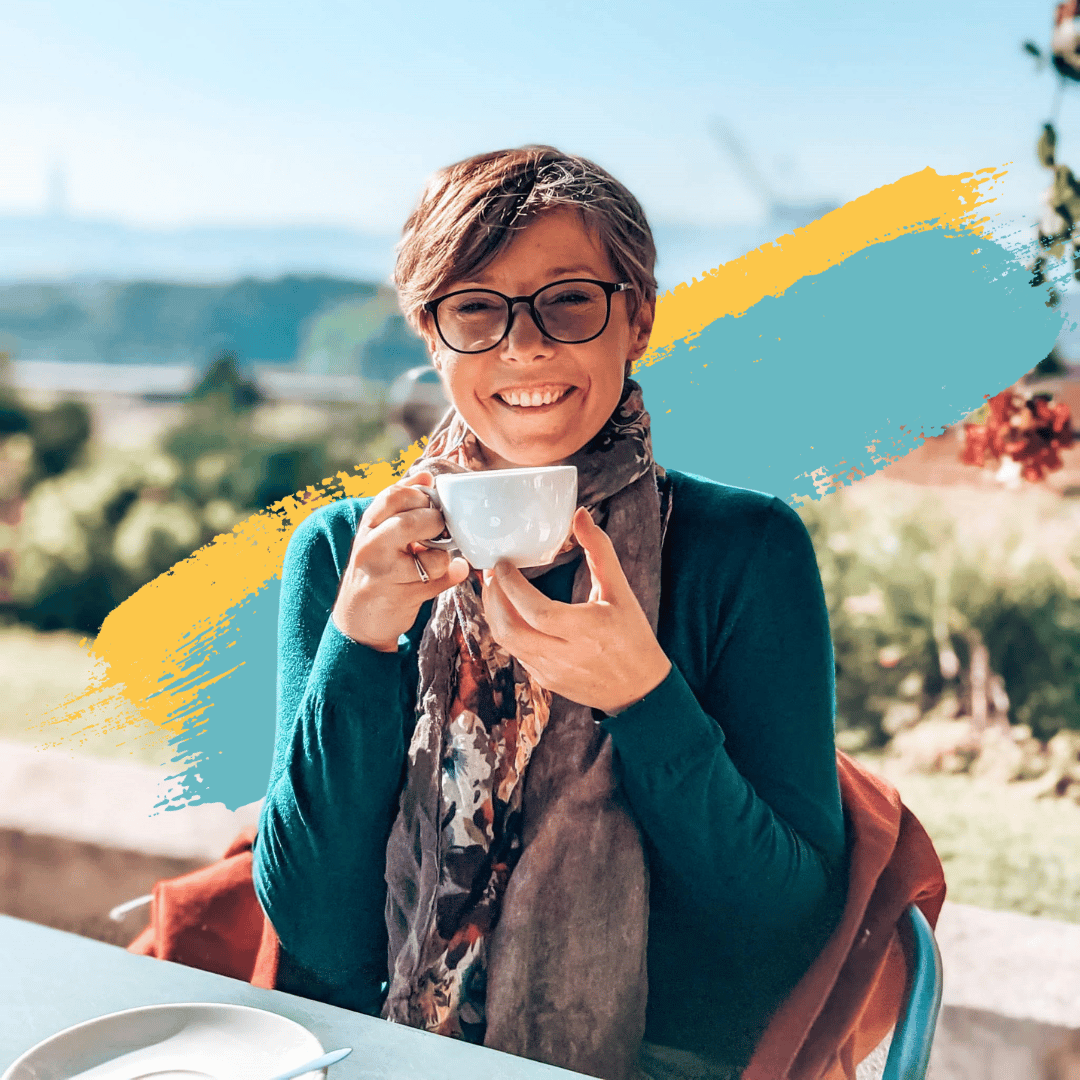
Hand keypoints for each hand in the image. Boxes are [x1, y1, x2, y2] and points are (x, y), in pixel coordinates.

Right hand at [332, 471, 470, 651]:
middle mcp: (371, 547)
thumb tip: (425, 476)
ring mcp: (385, 574)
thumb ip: (400, 504)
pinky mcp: (401, 598)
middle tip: (439, 531)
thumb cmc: (375, 568)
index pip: (395, 494)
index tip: (430, 505)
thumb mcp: (379, 533)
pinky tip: (451, 572)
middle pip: (414, 522)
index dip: (421, 496)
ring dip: (444, 557)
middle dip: (437, 524)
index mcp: (368, 525)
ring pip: (433, 558)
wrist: (357, 619)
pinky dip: (454, 574)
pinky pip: (440, 581)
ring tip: (436, 559)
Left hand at [481, 507, 671, 714]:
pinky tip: (510, 612)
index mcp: (586, 631)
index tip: (502, 564)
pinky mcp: (545, 681)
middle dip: (493, 599)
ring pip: (507, 643)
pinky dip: (507, 631)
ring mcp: (551, 672)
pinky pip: (516, 654)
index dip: (511, 586)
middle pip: (510, 630)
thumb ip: (599, 551)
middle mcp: (565, 655)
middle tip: (491, 574)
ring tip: (495, 590)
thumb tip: (580, 515)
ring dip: (494, 614)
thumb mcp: (621, 592)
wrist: (640, 690)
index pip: (535, 610)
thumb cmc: (633, 637)